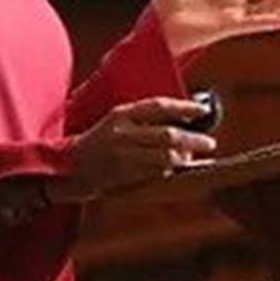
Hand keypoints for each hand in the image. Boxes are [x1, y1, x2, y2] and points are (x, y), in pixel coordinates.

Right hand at [52, 97, 217, 201]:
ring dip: (183, 158)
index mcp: (121, 113)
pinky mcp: (124, 174)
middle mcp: (123, 132)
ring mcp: (123, 155)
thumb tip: (179, 118)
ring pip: (165, 157)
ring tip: (191, 158)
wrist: (70, 165)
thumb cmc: (98, 141)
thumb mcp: (116, 121)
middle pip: (167, 134)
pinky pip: (155, 172)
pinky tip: (176, 169)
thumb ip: (142, 119)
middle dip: (193, 139)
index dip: (184, 107)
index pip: (159, 106)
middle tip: (209, 142)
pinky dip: (169, 171)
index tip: (203, 110)